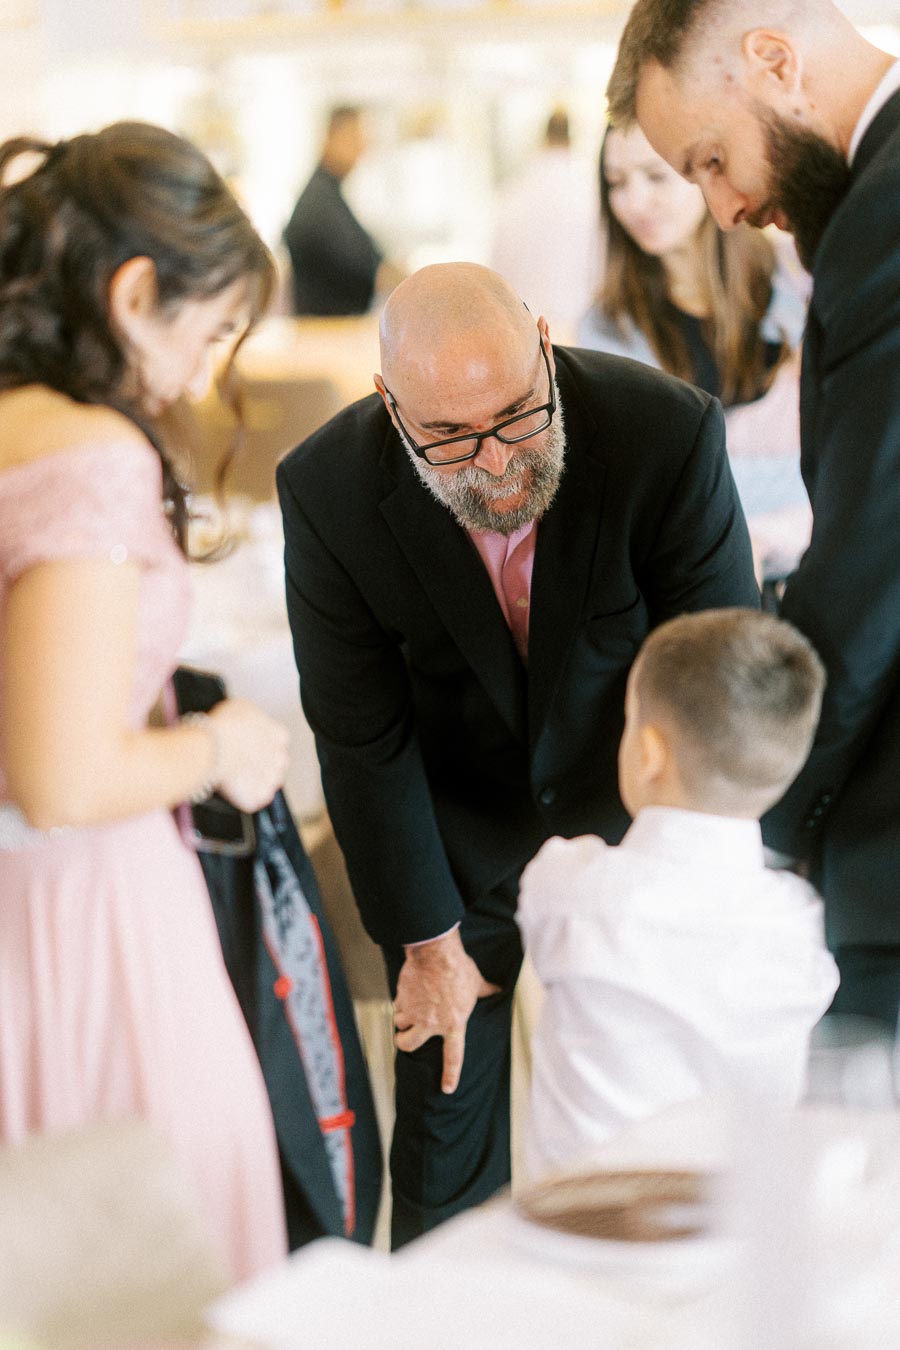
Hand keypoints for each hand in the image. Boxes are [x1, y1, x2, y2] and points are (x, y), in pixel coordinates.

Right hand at [207, 698, 288, 812]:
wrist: (214, 746)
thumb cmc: (225, 724)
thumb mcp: (241, 707)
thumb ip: (252, 718)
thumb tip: (246, 721)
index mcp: (280, 735)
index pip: (278, 742)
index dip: (260, 744)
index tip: (246, 745)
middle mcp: (281, 758)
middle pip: (275, 764)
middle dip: (260, 764)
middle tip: (239, 762)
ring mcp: (272, 780)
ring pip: (266, 783)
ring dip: (253, 781)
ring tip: (233, 776)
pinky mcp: (258, 797)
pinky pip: (253, 799)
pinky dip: (243, 797)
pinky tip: (231, 788)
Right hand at [392, 928, 499, 1093]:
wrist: (436, 952)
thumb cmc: (458, 967)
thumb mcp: (476, 982)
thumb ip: (486, 990)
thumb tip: (498, 989)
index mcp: (454, 1023)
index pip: (453, 1056)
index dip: (450, 1074)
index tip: (447, 1089)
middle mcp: (432, 1024)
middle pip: (409, 1046)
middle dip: (404, 1043)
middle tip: (405, 1037)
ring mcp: (415, 1013)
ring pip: (400, 1025)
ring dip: (402, 1018)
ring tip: (409, 1006)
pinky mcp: (402, 1000)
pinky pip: (396, 1007)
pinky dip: (400, 1002)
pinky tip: (407, 992)